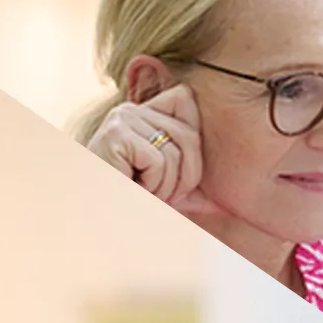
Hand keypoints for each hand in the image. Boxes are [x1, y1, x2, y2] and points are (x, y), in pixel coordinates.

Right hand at [84, 85, 222, 215]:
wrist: (92, 222)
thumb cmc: (128, 205)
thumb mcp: (166, 192)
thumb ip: (193, 189)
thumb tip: (230, 205)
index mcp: (144, 113)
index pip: (186, 100)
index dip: (192, 146)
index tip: (173, 178)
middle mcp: (132, 109)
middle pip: (189, 134)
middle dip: (184, 177)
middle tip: (159, 196)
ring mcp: (122, 119)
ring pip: (175, 152)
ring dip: (164, 186)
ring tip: (142, 193)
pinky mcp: (117, 134)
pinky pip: (158, 161)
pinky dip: (151, 185)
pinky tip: (132, 188)